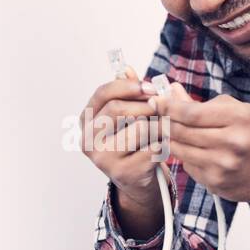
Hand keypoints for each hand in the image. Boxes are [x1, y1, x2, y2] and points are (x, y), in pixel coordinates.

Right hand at [78, 65, 164, 207]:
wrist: (137, 181)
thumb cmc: (133, 143)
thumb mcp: (128, 116)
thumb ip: (127, 92)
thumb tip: (126, 69)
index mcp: (86, 120)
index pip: (102, 93)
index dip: (128, 86)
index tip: (150, 86)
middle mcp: (88, 139)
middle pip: (118, 109)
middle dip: (146, 104)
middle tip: (163, 106)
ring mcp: (102, 158)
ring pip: (139, 128)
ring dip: (157, 126)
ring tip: (162, 130)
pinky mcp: (122, 172)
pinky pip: (152, 148)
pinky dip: (163, 145)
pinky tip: (162, 148)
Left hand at [150, 82, 249, 201]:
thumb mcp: (237, 111)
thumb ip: (203, 104)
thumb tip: (171, 92)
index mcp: (237, 119)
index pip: (191, 113)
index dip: (168, 106)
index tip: (155, 101)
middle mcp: (230, 144)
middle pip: (181, 131)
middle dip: (163, 122)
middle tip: (155, 116)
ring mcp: (222, 166)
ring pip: (179, 150)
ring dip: (169, 139)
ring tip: (169, 131)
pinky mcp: (216, 183)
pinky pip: (188, 166)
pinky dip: (185, 156)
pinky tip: (192, 150)